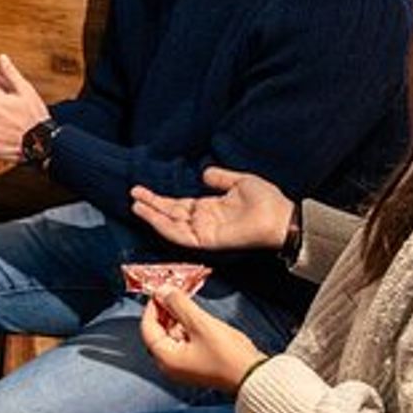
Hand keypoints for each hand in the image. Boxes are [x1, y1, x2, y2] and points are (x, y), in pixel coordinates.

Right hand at [131, 167, 293, 250]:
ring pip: (171, 225)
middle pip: (170, 214)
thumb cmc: (267, 201)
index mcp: (210, 208)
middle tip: (133, 194)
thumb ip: (220, 178)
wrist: (280, 216)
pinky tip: (152, 217)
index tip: (143, 191)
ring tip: (135, 205)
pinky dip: (164, 226)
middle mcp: (203, 221)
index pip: (179, 205)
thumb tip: (204, 173)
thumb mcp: (240, 181)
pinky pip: (181, 234)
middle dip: (151, 205)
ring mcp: (204, 231)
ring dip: (153, 216)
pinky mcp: (207, 239)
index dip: (160, 199)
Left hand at [138, 287, 263, 393]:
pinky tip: (194, 316)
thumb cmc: (229, 357)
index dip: (153, 307)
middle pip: (158, 332)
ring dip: (176, 318)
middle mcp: (170, 366)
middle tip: (172, 293)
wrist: (253, 376)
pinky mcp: (196, 364)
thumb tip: (163, 291)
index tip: (160, 291)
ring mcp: (183, 367)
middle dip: (164, 311)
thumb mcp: (201, 324)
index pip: (147, 328)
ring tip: (184, 301)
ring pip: (171, 336)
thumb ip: (179, 305)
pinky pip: (183, 342)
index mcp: (166, 359)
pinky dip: (186, 327)